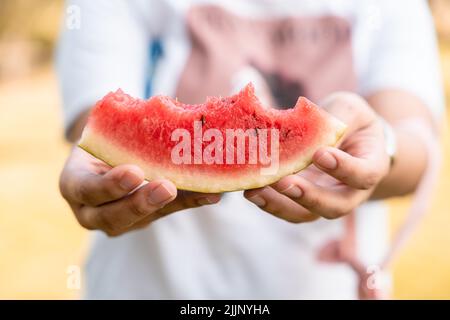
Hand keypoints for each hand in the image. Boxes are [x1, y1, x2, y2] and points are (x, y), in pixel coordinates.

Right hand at [59, 147, 220, 235]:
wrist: (102, 154)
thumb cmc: (101, 139)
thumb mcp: (101, 134)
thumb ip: (123, 131)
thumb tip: (166, 110)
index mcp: (75, 186)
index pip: (87, 190)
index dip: (109, 185)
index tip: (134, 172)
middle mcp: (92, 210)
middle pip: (113, 216)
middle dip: (142, 203)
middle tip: (167, 188)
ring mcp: (119, 219)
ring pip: (145, 219)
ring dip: (175, 204)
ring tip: (203, 192)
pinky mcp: (143, 219)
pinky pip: (167, 213)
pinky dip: (191, 201)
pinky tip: (213, 193)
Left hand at [244, 92, 390, 222]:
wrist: (349, 138)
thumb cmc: (352, 121)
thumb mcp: (349, 109)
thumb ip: (334, 118)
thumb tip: (304, 125)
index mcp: (371, 165)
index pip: (364, 175)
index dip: (344, 168)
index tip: (320, 154)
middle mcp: (350, 191)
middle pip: (335, 206)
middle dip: (308, 196)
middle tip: (283, 182)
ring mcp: (325, 199)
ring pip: (306, 214)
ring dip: (280, 205)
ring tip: (255, 191)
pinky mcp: (303, 200)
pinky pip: (288, 209)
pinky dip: (269, 203)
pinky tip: (250, 190)